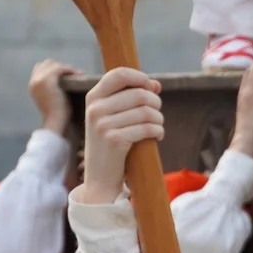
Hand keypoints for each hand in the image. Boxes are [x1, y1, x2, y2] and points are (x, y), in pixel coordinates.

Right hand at [29, 59, 82, 134]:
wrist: (55, 122)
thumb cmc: (57, 116)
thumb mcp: (52, 99)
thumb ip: (53, 89)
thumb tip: (66, 81)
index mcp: (33, 86)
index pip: (41, 68)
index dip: (53, 68)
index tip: (66, 75)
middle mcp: (33, 81)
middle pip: (47, 63)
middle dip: (60, 66)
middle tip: (74, 74)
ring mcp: (39, 80)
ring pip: (54, 64)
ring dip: (67, 68)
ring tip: (78, 74)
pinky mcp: (48, 80)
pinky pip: (60, 68)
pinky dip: (70, 70)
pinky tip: (79, 75)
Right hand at [80, 67, 162, 204]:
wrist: (99, 178)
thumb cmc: (110, 144)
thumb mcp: (111, 117)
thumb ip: (129, 97)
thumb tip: (156, 85)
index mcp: (93, 98)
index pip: (119, 74)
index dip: (140, 78)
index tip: (152, 87)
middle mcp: (95, 109)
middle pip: (139, 94)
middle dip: (155, 103)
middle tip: (157, 115)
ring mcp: (103, 125)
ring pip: (146, 111)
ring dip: (158, 119)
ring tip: (157, 127)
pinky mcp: (114, 140)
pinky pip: (147, 128)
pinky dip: (158, 131)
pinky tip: (157, 136)